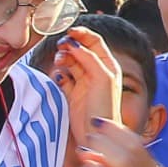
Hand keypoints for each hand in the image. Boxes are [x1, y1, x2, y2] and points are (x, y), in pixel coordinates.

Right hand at [47, 27, 122, 146]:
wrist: (97, 134)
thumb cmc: (105, 107)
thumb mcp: (102, 77)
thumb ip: (89, 58)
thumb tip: (74, 44)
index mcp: (108, 66)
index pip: (95, 42)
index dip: (82, 34)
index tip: (70, 31)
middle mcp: (96, 72)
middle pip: (80, 50)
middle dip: (70, 45)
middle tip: (61, 46)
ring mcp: (84, 83)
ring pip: (70, 62)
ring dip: (63, 58)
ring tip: (60, 62)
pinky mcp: (73, 95)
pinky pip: (63, 78)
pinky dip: (59, 75)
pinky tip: (59, 78)